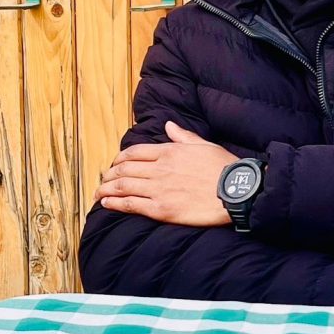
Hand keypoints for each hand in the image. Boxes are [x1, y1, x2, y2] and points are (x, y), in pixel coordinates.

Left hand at [94, 121, 237, 226]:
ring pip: (123, 186)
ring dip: (106, 189)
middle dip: (109, 175)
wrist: (235, 192)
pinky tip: (106, 204)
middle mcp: (161, 168)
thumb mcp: (204, 145)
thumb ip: (183, 135)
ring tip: (98, 192)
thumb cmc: (223, 168)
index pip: (134, 152)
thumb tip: (168, 124)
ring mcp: (159, 189)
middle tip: (103, 180)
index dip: (119, 159)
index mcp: (170, 151)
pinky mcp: (161, 209)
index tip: (114, 164)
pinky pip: (131, 205)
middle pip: (124, 169)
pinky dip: (114, 204)